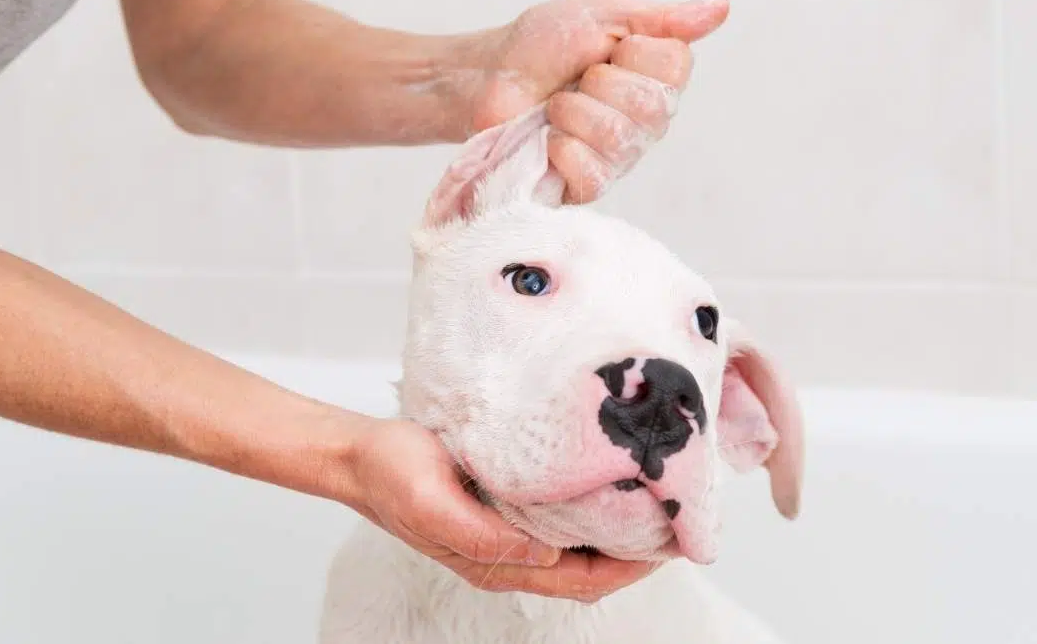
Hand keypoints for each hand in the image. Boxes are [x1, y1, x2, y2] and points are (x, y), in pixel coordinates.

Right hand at [345, 417, 660, 601]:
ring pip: (577, 549)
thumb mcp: (430, 502)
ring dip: (616, 534)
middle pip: (588, 571)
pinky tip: (607, 484)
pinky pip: (558, 522)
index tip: (669, 545)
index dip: (629, 570)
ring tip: (653, 502)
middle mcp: (507, 556)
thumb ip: (481, 535)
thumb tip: (543, 555)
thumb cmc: (392, 475)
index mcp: (495, 563)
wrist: (359, 455)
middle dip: (635, 555)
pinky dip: (591, 512)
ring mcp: (505, 534)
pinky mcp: (501, 508)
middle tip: (676, 521)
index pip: (581, 581)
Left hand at [462, 0, 729, 202]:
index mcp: (657, 77)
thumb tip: (720, 9)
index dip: (633, 53)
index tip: (606, 49)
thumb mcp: (601, 15)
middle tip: (576, 80)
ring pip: (619, 138)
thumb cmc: (540, 47)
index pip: (676, 68)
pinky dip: (562, 149)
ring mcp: (620, 158)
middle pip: (651, 108)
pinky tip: (549, 140)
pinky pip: (593, 173)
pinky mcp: (588, 186)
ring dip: (573, 112)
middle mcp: (647, 122)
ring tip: (555, 107)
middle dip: (599, 84)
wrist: (486, 79)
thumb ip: (661, 19)